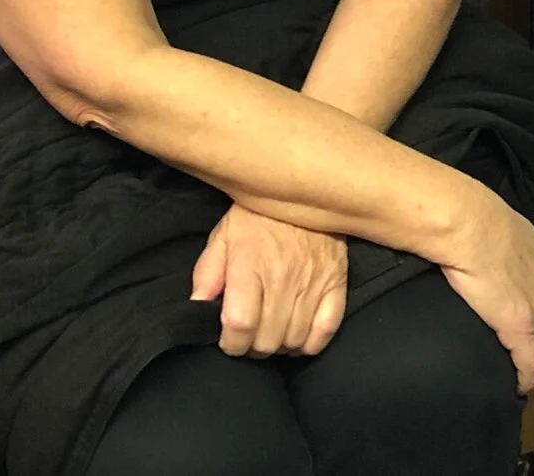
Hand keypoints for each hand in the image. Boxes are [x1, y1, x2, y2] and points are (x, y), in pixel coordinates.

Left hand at [192, 203, 348, 357]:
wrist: (307, 187)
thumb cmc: (260, 214)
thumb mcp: (224, 235)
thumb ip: (207, 272)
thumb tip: (197, 306)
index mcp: (250, 265)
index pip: (240, 324)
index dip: (231, 343)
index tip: (228, 340)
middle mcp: (283, 277)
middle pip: (267, 340)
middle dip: (253, 347)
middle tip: (249, 336)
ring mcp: (313, 282)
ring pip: (295, 340)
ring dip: (280, 346)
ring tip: (271, 334)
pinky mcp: (336, 282)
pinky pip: (327, 330)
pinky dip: (311, 343)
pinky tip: (298, 336)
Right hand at [435, 186, 533, 393]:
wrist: (469, 226)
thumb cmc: (476, 220)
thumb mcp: (501, 232)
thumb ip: (503, 248)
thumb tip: (485, 250)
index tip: (524, 324)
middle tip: (517, 351)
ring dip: (532, 362)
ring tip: (515, 372)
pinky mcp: (522, 330)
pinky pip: (530, 365)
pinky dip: (524, 378)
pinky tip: (516, 386)